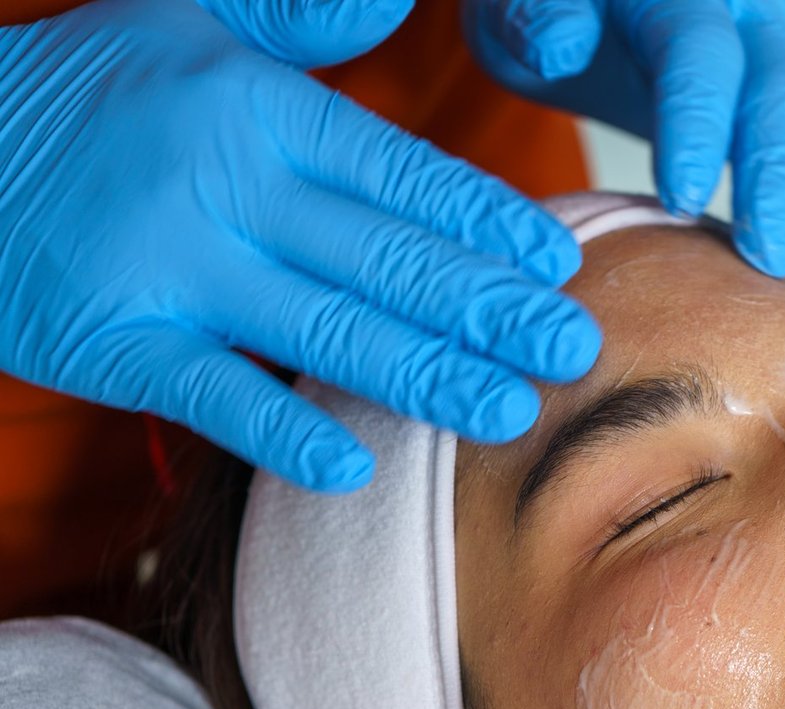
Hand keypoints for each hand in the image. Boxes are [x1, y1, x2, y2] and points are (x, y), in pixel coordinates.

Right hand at [0, 0, 598, 491]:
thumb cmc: (91, 88)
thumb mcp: (189, 20)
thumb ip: (298, 18)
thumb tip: (391, 3)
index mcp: (257, 110)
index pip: (402, 176)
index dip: (488, 224)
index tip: (558, 263)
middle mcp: (224, 188)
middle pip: (388, 262)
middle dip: (490, 310)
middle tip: (574, 350)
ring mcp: (171, 272)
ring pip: (329, 333)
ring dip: (429, 378)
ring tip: (511, 411)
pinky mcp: (117, 343)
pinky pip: (217, 397)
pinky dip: (286, 433)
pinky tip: (357, 466)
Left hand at [463, 0, 784, 283]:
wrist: (593, 9)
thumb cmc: (550, 18)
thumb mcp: (522, 7)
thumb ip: (539, 14)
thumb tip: (559, 37)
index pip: (698, 58)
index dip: (697, 124)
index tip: (686, 195)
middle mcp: (755, 21)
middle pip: (781, 99)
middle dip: (783, 180)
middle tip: (772, 258)